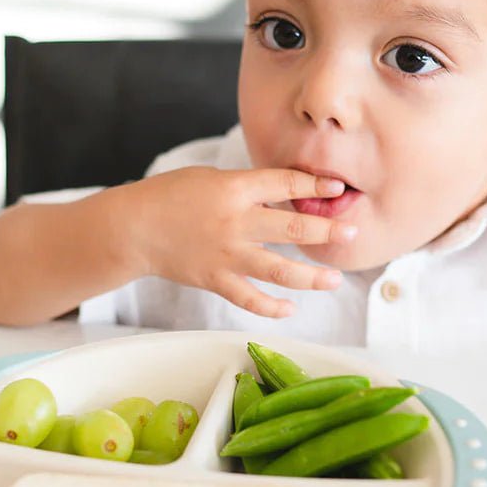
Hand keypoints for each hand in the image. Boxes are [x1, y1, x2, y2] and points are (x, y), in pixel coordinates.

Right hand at [131, 166, 357, 317]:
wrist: (134, 228)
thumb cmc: (171, 195)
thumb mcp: (212, 177)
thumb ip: (249, 187)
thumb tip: (286, 196)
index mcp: (234, 188)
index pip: (286, 184)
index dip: (315, 186)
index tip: (338, 188)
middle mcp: (235, 222)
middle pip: (293, 229)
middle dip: (327, 231)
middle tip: (352, 232)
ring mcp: (227, 255)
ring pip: (279, 270)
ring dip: (312, 277)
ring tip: (335, 279)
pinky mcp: (216, 279)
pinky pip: (250, 299)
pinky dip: (272, 307)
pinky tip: (291, 309)